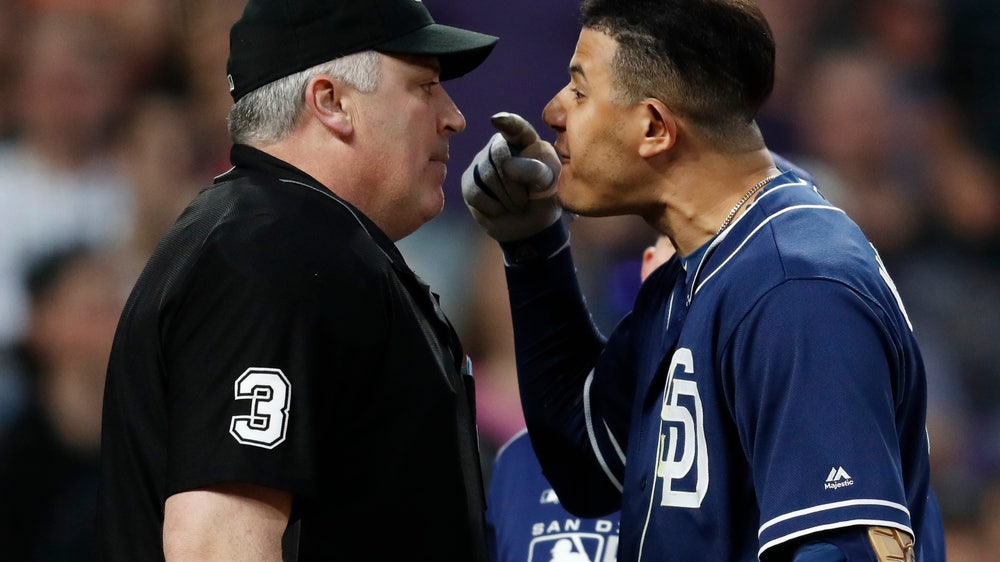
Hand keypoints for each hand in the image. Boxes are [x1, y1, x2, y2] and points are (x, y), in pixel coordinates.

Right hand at [461, 112, 561, 241]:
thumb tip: (506, 166)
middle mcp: (499, 146)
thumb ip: (536, 170)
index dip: (507, 123)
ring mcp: (481, 163)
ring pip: (486, 175)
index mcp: (524, 141)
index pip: (516, 128)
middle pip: (497, 154)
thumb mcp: (550, 184)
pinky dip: (492, 206)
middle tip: (524, 200)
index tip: (497, 121)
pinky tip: (500, 209)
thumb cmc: (544, 197)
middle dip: (513, 182)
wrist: (530, 225)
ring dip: (506, 197)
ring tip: (516, 205)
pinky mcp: (469, 183)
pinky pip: (475, 192)